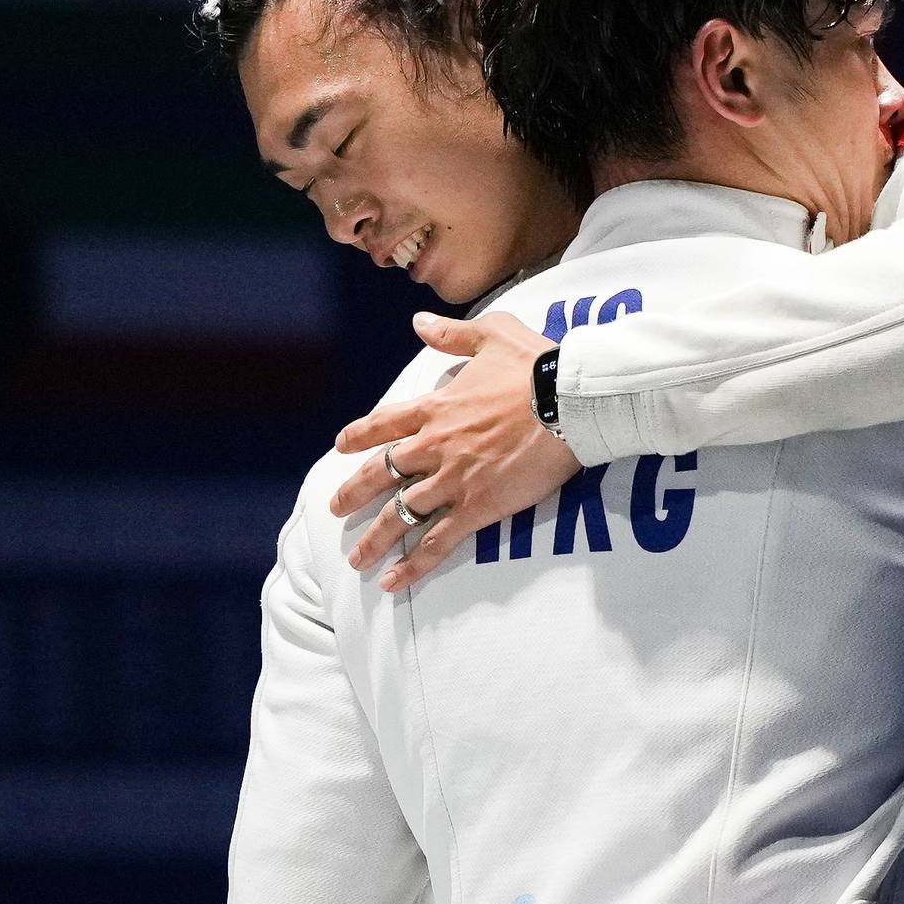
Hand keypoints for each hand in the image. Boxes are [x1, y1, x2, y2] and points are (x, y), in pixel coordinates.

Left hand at [329, 311, 579, 589]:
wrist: (568, 402)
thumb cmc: (537, 365)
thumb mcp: (492, 333)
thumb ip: (451, 333)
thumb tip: (420, 322)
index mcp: (436, 407)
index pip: (385, 423)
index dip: (360, 436)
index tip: (341, 447)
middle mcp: (434, 445)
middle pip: (380, 474)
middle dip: (353, 493)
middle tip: (335, 509)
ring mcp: (452, 479)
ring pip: (400, 515)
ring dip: (375, 540)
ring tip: (358, 560)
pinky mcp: (477, 507)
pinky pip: (437, 542)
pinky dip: (414, 564)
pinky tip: (395, 582)